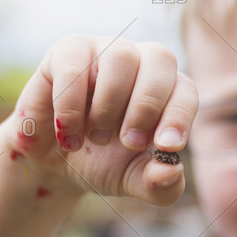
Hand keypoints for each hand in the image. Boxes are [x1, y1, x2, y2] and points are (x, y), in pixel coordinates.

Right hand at [4, 34, 197, 205]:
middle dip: (147, 106)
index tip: (166, 146)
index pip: (185, 90)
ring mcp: (105, 51)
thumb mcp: (131, 180)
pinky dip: (71, 105)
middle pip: (160, 59)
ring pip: (120, 56)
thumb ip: (158, 185)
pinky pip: (74, 64)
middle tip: (129, 143)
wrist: (52, 163)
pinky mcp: (67, 52)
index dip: (179, 115)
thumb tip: (172, 172)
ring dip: (109, 105)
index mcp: (166, 91)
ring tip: (95, 138)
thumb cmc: (102, 163)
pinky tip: (68, 135)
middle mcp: (141, 63)